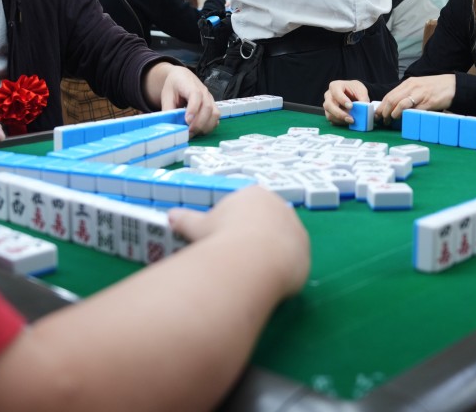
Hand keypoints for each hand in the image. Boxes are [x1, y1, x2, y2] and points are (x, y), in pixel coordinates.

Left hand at [156, 64, 218, 135]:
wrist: (182, 77)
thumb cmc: (174, 86)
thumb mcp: (166, 95)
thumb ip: (168, 109)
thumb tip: (170, 125)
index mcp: (191, 86)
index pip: (196, 96)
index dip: (193, 109)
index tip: (187, 121)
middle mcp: (204, 92)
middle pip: (207, 108)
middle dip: (199, 123)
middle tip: (188, 132)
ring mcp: (210, 99)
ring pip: (215, 114)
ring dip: (206, 126)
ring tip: (193, 132)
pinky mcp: (213, 106)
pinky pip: (216, 118)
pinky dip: (210, 126)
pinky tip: (200, 130)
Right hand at [169, 185, 308, 298]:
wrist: (253, 259)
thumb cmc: (222, 236)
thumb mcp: (198, 227)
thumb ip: (186, 220)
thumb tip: (170, 216)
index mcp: (254, 195)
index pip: (246, 207)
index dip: (234, 225)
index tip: (225, 241)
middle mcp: (279, 206)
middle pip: (265, 223)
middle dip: (253, 238)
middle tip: (237, 258)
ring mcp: (295, 227)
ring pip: (280, 241)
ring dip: (269, 254)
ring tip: (252, 271)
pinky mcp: (305, 250)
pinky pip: (291, 260)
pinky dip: (280, 269)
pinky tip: (267, 279)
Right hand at [322, 80, 369, 125]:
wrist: (354, 94)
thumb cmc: (355, 90)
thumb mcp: (361, 91)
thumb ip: (363, 99)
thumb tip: (365, 108)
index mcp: (335, 86)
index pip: (335, 92)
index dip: (342, 100)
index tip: (351, 106)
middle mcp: (328, 96)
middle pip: (328, 105)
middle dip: (339, 114)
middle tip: (351, 119)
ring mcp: (328, 105)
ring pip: (329, 114)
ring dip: (340, 120)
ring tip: (352, 121)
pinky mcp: (330, 114)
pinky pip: (332, 120)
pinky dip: (340, 123)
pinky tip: (348, 122)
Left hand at [375, 75, 455, 123]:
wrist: (452, 85)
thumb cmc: (435, 87)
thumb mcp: (419, 86)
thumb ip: (407, 93)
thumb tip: (394, 106)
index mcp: (409, 83)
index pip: (390, 94)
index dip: (382, 105)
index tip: (378, 114)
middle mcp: (412, 87)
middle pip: (392, 99)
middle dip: (384, 111)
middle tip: (383, 120)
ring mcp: (420, 94)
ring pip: (400, 104)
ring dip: (393, 114)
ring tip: (391, 121)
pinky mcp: (428, 102)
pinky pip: (414, 110)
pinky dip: (407, 116)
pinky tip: (404, 120)